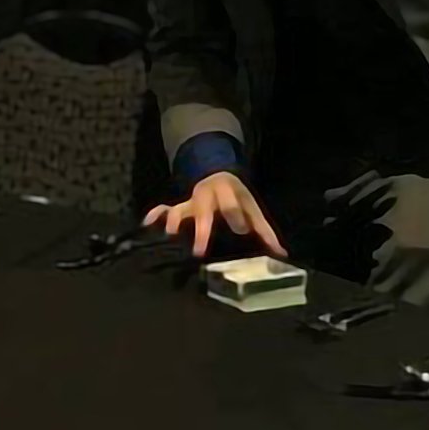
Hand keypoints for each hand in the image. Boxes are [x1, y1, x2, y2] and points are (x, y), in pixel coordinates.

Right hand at [143, 171, 285, 258]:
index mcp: (228, 194)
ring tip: (168, 236)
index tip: (240, 231)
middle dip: (201, 229)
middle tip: (198, 251)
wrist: (218, 176)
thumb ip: (265, 231)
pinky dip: (154, 215)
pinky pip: (163, 210)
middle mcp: (206, 197)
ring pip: (179, 210)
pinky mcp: (179, 207)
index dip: (236, 216)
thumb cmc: (238, 199)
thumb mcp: (252, 208)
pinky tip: (146, 224)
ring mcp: (190, 203)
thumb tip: (281, 253)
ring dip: (172, 221)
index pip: (232, 204)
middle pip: (203, 211)